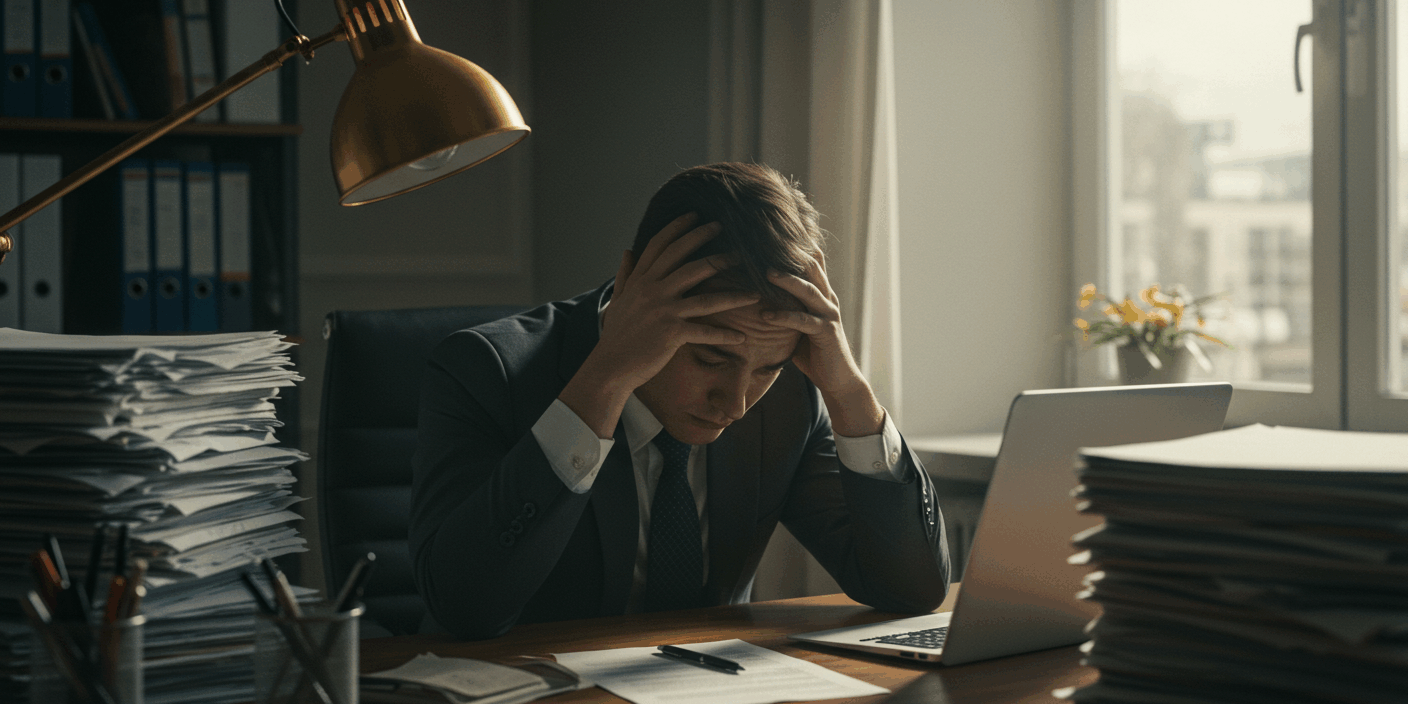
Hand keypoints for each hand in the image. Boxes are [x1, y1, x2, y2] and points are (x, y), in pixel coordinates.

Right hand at [560, 213, 760, 436]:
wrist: (610, 366)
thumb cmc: (617, 335)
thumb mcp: (618, 300)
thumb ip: (624, 274)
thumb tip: (628, 250)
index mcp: (640, 280)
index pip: (660, 246)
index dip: (678, 228)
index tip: (695, 216)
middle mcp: (652, 290)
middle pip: (686, 260)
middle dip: (711, 247)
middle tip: (732, 238)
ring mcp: (662, 310)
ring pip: (704, 296)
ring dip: (732, 293)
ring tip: (753, 291)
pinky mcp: (670, 333)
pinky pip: (704, 331)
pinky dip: (724, 335)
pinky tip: (741, 338)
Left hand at [761, 250, 884, 436]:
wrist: (838, 378)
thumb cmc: (813, 350)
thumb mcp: (797, 323)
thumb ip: (785, 305)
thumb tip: (755, 293)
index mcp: (820, 292)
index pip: (811, 260)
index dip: (798, 243)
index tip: (779, 227)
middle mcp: (827, 298)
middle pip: (811, 267)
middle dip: (790, 254)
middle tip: (765, 242)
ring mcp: (828, 314)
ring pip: (808, 290)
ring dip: (787, 280)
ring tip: (765, 272)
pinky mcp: (826, 333)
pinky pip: (803, 321)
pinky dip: (784, 317)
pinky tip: (766, 315)